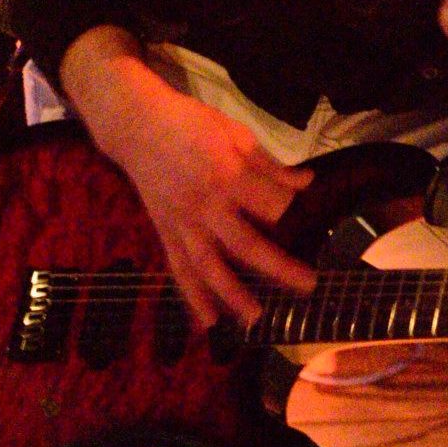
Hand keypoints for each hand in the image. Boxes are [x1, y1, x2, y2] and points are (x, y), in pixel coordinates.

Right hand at [59, 28, 315, 328]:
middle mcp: (205, 206)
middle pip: (246, 246)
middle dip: (279, 269)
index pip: (270, 205)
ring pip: (209, 267)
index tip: (311, 217)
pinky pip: (180, 270)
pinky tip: (209, 323)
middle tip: (309, 287)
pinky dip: (193, 298)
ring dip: (233, 296)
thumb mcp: (236, 133)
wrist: (136, 125)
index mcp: (227, 175)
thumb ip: (270, 165)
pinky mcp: (165, 233)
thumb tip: (308, 184)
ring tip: (257, 320)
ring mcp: (182, 223)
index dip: (293, 212)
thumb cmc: (191, 124)